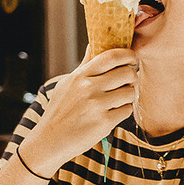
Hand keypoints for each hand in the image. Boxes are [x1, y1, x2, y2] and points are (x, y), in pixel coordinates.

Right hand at [19, 46, 137, 174]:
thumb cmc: (60, 111)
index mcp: (80, 76)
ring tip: (120, 100)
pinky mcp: (104, 122)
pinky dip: (124, 111)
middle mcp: (89, 88)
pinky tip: (114, 113)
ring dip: (129, 96)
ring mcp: (97, 105)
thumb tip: (93, 44)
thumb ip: (84, 65)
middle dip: (132, 77)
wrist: (50, 140)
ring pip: (130, 93)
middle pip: (126, 73)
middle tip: (128, 83)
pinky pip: (127, 110)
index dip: (128, 55)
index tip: (132, 59)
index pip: (111, 56)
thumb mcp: (68, 84)